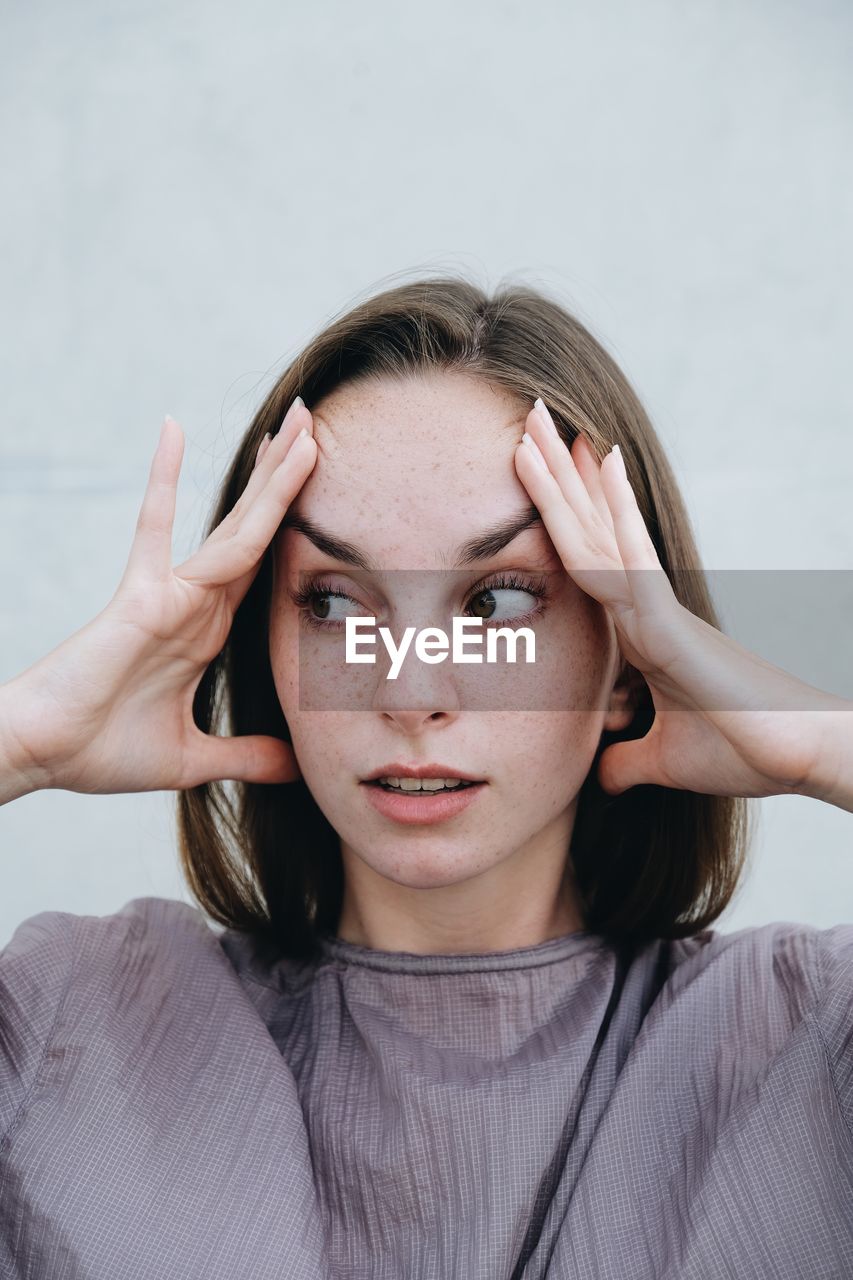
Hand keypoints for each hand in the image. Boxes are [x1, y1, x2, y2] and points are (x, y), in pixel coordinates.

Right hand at [2, 398, 316, 794]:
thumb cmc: (102, 751)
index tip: (325, 491)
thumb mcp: (193, 758)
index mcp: (209, 630)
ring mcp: (172, 593)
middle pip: (259, 530)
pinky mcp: (141, 595)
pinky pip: (156, 527)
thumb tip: (296, 768)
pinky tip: (175, 428)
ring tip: (299, 422)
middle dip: (290, 479)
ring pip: (237, 525)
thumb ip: (245, 756)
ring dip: (270, 475)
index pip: (265, 567)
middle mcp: (197, 602)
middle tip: (319, 424)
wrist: (45, 756)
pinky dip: (166, 479)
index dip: (296, 528)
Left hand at [513, 399, 849, 801]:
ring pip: (598, 531)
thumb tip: (603, 775)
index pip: (587, 559)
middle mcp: (645, 605)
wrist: (800, 755)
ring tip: (538, 421)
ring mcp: (658, 607)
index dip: (561, 513)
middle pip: (587, 529)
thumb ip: (628, 761)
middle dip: (554, 476)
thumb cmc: (743, 748)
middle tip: (526, 419)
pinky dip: (613, 512)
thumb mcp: (663, 760)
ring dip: (565, 477)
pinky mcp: (673, 622)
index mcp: (639, 628)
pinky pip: (632, 560)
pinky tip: (601, 462)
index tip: (535, 469)